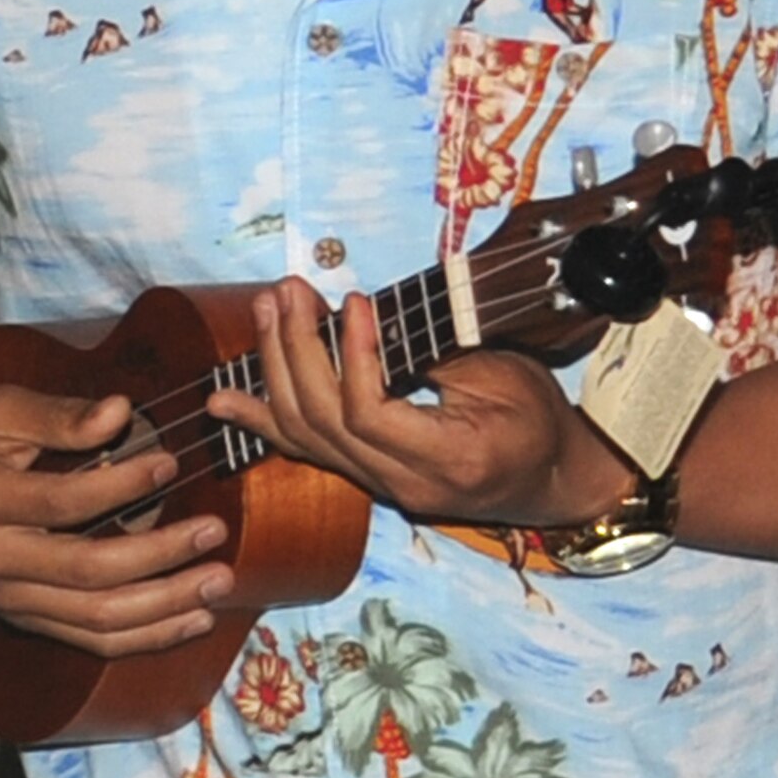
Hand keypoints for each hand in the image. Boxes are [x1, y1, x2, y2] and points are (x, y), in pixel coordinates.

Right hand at [0, 385, 234, 656]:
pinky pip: (89, 639)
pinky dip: (145, 636)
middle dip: (161, 557)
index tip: (170, 463)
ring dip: (165, 607)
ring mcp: (5, 599)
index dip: (122, 485)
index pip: (62, 502)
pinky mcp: (21, 619)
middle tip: (213, 532)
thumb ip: (59, 414)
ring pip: (95, 619)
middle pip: (87, 572)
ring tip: (218, 584)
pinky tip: (190, 620)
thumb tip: (121, 412)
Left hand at [206, 277, 625, 525]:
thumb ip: (437, 355)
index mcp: (446, 462)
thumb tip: (368, 322)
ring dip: (276, 368)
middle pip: (324, 423)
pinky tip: (224, 398)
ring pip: (305, 437)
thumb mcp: (504, 375)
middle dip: (297, 349)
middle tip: (289, 291)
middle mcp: (403, 485)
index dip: (352, 355)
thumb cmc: (540, 420)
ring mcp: (380, 487)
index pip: (370, 415)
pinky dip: (263, 419)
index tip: (354, 300)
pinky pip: (306, 451)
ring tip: (267, 310)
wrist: (553, 479)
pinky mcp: (368, 477)